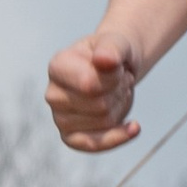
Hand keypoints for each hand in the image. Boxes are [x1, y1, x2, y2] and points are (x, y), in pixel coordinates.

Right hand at [46, 31, 140, 153]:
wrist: (114, 70)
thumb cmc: (111, 54)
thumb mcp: (116, 42)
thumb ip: (111, 47)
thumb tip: (104, 60)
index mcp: (57, 66)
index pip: (89, 84)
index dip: (113, 78)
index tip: (117, 66)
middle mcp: (53, 94)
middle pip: (100, 105)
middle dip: (119, 90)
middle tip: (119, 78)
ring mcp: (60, 118)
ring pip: (105, 121)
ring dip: (120, 105)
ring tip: (116, 91)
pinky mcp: (71, 138)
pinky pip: (96, 145)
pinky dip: (119, 137)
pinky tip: (134, 127)